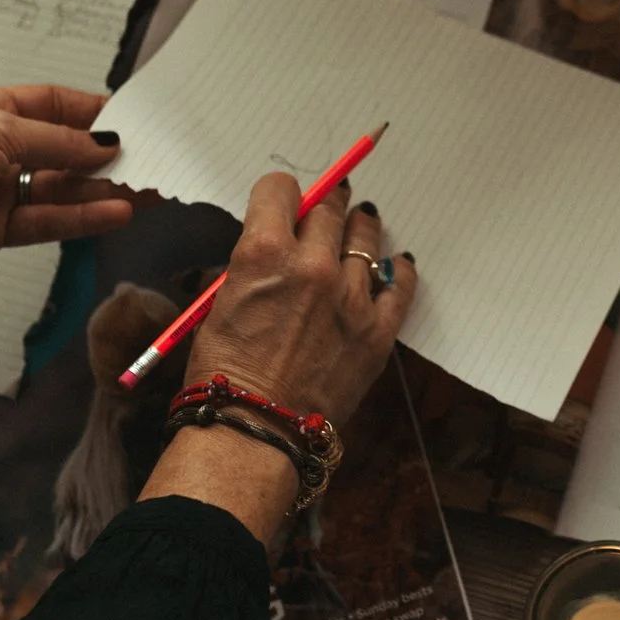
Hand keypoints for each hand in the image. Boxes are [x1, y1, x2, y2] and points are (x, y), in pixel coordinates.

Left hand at [0, 84, 133, 324]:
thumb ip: (57, 142)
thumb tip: (103, 143)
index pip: (53, 105)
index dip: (91, 111)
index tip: (132, 118)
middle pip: (62, 150)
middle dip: (105, 156)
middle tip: (150, 160)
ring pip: (61, 189)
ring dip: (102, 190)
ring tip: (145, 190)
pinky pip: (48, 221)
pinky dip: (81, 217)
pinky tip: (114, 212)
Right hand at [141, 178, 417, 546]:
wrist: (256, 430)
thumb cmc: (223, 374)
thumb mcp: (219, 304)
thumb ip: (252, 267)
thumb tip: (276, 247)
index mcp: (263, 254)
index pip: (280, 189)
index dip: (280, 194)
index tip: (285, 203)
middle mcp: (312, 266)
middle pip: (329, 208)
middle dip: (324, 205)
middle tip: (327, 208)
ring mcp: (350, 297)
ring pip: (365, 239)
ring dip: (359, 229)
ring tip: (361, 224)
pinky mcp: (377, 329)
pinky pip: (399, 285)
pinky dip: (398, 270)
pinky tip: (396, 264)